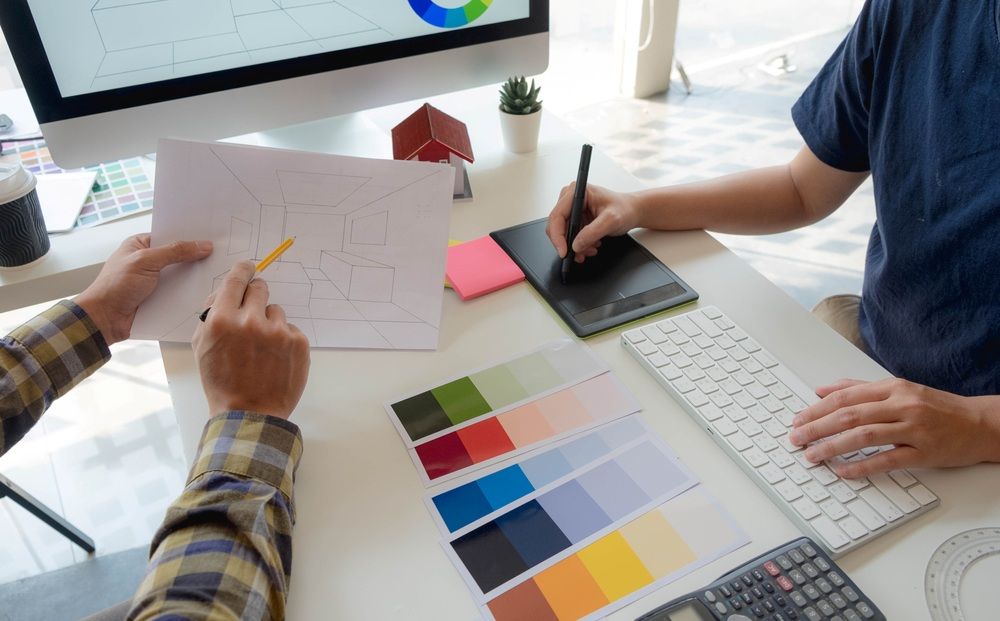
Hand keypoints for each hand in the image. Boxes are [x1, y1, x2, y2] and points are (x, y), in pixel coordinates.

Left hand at [75, 235, 212, 344]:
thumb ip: (175, 252)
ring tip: (220, 272)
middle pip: (179, 256)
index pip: (171, 236)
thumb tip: (203, 245)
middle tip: (221, 254)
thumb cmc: (115, 286)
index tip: (212, 236)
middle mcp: (149, 261)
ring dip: (195, 277)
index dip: (190, 236)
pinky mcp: (160, 298)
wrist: (104, 319)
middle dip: (196, 257)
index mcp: (140, 245)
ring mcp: (155, 281)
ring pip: (181, 276)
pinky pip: (180, 293)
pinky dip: (190, 293)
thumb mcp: (145, 261)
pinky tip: (207, 291)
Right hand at [193, 261, 310, 419]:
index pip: (236, 280)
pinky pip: (290, 328)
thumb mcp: (202, 346)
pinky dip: (283, 339)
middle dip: (255, 296)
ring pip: (275, 310)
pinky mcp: (298, 343)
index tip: (248, 268)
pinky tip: (274, 358)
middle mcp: (251, 322)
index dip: (243, 271)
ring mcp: (278, 332)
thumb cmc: (222, 382)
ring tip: (261, 348)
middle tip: (253, 313)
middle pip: (260, 288)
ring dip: (269, 322)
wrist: (249, 414)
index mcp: (222, 320)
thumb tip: (225, 292)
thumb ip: (211, 315)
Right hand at [545, 183, 642, 261]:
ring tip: (591, 249)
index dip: (557, 235)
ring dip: (575, 246)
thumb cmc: (624, 208)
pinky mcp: (576, 218)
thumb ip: (592, 232)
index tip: (563, 251)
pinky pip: (570, 236)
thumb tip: (576, 244)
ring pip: (563, 233)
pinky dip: (579, 245)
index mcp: (577, 191)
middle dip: (568, 243)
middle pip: (557, 226)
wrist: (632, 211)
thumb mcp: (611, 220)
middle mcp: (571, 198)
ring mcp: (572, 209)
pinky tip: (591, 245)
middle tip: (579, 254)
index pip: (557, 215)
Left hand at [789, 378, 999, 477]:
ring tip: (812, 456)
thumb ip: (859, 388)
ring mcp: (914, 428)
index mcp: (892, 388)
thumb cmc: (936, 408)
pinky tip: (843, 471)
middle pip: (849, 415)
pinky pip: (888, 460)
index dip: (816, 409)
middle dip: (816, 427)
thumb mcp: (898, 390)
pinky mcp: (924, 452)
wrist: (980, 424)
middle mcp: (901, 404)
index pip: (845, 397)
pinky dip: (862, 465)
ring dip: (832, 446)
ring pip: (864, 436)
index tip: (797, 420)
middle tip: (795, 438)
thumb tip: (821, 390)